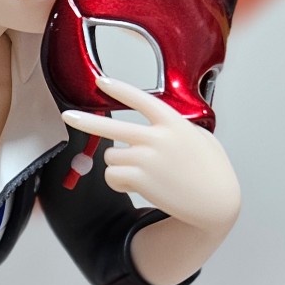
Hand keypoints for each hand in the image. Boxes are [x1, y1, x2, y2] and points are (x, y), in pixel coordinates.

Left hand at [62, 74, 240, 238]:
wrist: (216, 202)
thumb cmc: (213, 171)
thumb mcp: (202, 139)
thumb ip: (178, 129)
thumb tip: (158, 130)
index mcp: (173, 123)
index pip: (141, 99)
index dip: (119, 89)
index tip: (101, 81)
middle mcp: (157, 137)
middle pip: (112, 127)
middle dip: (86, 122)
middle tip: (68, 116)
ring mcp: (147, 159)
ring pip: (112, 157)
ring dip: (120, 165)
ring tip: (144, 174)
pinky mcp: (140, 180)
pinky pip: (112, 177)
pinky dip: (120, 182)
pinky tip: (140, 186)